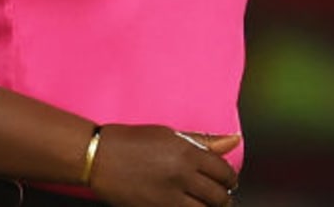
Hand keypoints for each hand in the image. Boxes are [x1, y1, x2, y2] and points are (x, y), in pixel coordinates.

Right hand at [87, 124, 238, 206]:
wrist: (98, 157)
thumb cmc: (131, 141)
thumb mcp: (169, 134)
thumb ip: (203, 141)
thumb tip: (234, 141)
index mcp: (188, 153)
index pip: (224, 171)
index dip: (230, 179)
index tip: (227, 181)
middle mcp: (182, 176)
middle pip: (218, 196)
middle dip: (223, 198)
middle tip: (220, 197)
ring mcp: (168, 197)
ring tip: (205, 205)